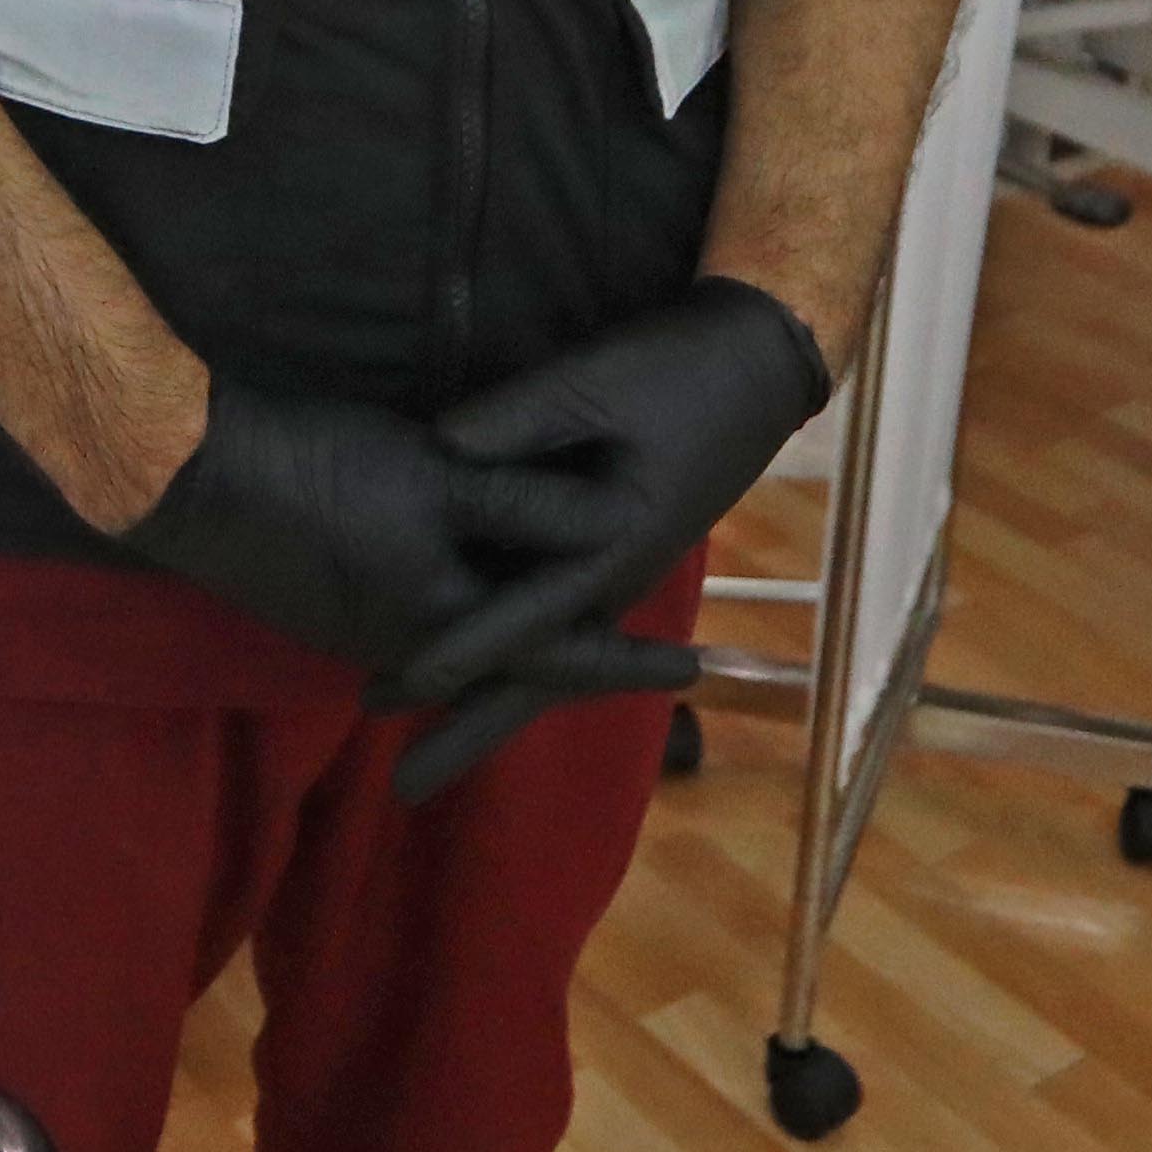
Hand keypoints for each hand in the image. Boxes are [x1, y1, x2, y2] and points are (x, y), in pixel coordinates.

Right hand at [127, 384, 648, 685]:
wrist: (194, 479)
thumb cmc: (322, 472)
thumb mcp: (442, 475)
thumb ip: (529, 501)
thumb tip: (616, 517)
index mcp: (444, 625)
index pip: (559, 654)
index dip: (628, 658)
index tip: (694, 668)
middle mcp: (410, 646)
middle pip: (516, 661)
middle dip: (582, 655)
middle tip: (651, 657)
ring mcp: (365, 629)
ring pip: (471, 642)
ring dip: (525, 635)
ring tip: (580, 624)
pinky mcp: (334, 601)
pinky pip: (429, 622)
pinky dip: (475, 611)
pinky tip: (484, 589)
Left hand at [373, 283, 841, 797]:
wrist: (753, 364)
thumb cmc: (677, 372)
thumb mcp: (595, 380)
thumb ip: (518, 418)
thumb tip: (439, 447)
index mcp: (612, 545)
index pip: (521, 615)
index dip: (457, 652)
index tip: (398, 689)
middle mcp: (611, 579)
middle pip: (532, 674)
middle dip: (468, 730)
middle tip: (402, 787)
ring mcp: (610, 573)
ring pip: (540, 660)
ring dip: (484, 699)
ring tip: (418, 745)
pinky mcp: (605, 554)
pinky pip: (549, 623)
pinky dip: (507, 656)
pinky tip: (469, 674)